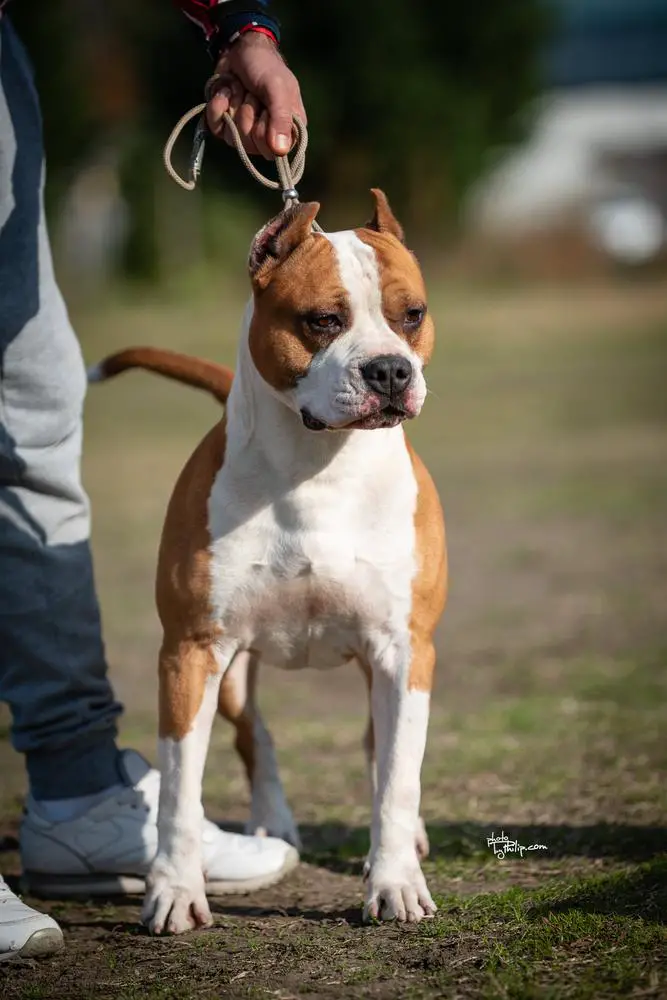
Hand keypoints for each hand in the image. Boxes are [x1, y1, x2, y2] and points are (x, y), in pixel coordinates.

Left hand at [206, 32, 306, 159]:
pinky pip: (215, 128)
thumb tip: (281, 151)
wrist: (239, 48)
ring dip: (233, 107)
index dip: (263, 129)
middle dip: (247, 114)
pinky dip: (217, 106)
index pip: (271, 151)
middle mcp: (266, 136)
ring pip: (232, 138)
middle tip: (252, 94)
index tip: (266, 107)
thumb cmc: (265, 66)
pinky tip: (226, 92)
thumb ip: (281, 117)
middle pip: (249, 146)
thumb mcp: (277, 88)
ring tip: (240, 90)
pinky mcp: (225, 125)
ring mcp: (244, 132)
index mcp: (287, 131)